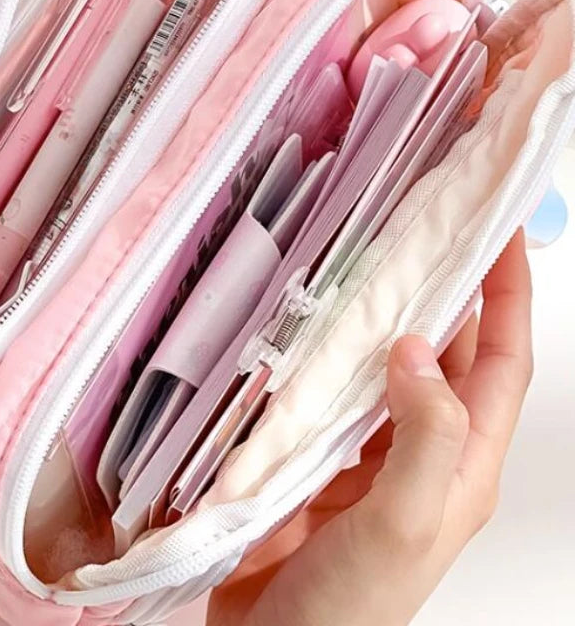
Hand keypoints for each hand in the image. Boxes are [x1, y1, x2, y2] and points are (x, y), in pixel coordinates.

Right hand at [209, 230, 531, 625]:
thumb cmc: (351, 609)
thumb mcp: (403, 522)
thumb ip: (426, 435)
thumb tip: (419, 349)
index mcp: (463, 463)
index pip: (504, 363)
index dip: (507, 297)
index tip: (497, 236)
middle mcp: (422, 449)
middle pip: (447, 354)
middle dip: (441, 291)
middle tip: (422, 231)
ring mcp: (369, 451)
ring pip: (387, 365)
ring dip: (381, 319)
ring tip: (367, 266)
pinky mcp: (320, 454)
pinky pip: (333, 388)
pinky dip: (327, 354)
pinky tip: (311, 329)